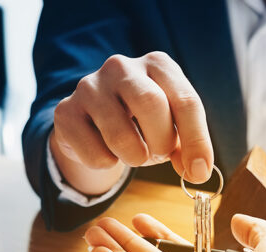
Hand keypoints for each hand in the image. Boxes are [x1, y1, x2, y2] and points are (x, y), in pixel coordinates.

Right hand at [51, 52, 213, 194]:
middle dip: (162, 142)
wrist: (93, 124)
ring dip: (135, 157)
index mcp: (158, 65)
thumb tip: (197, 172)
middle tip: (159, 155)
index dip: (197, 141)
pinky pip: (95, 153)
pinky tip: (107, 151)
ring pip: (121, 134)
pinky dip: (108, 164)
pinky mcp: (66, 111)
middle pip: (152, 106)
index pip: (186, 100)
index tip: (199, 172)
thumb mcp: (171, 128)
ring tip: (135, 154)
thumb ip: (187, 148)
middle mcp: (122, 67)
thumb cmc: (142, 123)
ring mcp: (90, 86)